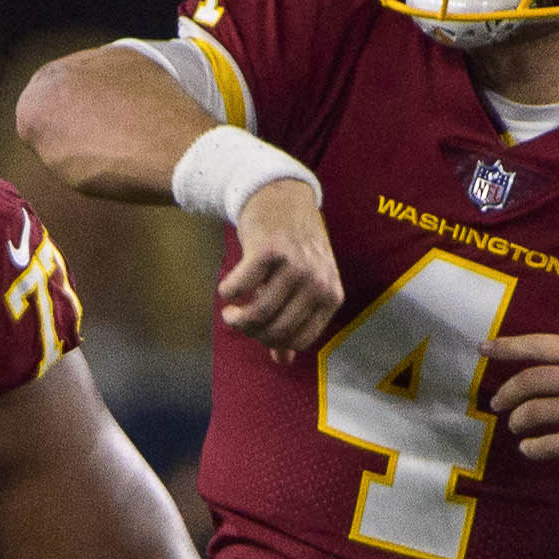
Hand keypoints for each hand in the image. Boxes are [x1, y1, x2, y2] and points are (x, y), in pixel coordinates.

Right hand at [216, 180, 344, 354]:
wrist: (282, 197)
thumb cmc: (293, 247)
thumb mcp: (304, 284)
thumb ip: (296, 321)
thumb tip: (283, 360)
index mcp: (332, 295)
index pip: (300, 339)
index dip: (274, 341)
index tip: (257, 332)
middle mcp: (318, 282)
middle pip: (277, 329)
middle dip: (251, 332)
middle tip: (236, 321)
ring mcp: (295, 266)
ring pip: (258, 313)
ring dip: (235, 318)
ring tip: (228, 311)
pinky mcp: (269, 250)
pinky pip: (240, 287)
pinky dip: (227, 291)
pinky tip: (226, 289)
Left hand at [487, 328, 558, 464]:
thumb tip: (534, 358)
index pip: (536, 345)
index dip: (505, 347)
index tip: (482, 350)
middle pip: (527, 382)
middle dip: (506, 394)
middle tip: (498, 404)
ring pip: (532, 413)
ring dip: (517, 421)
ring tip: (517, 425)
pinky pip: (548, 445)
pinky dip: (531, 448)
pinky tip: (528, 448)